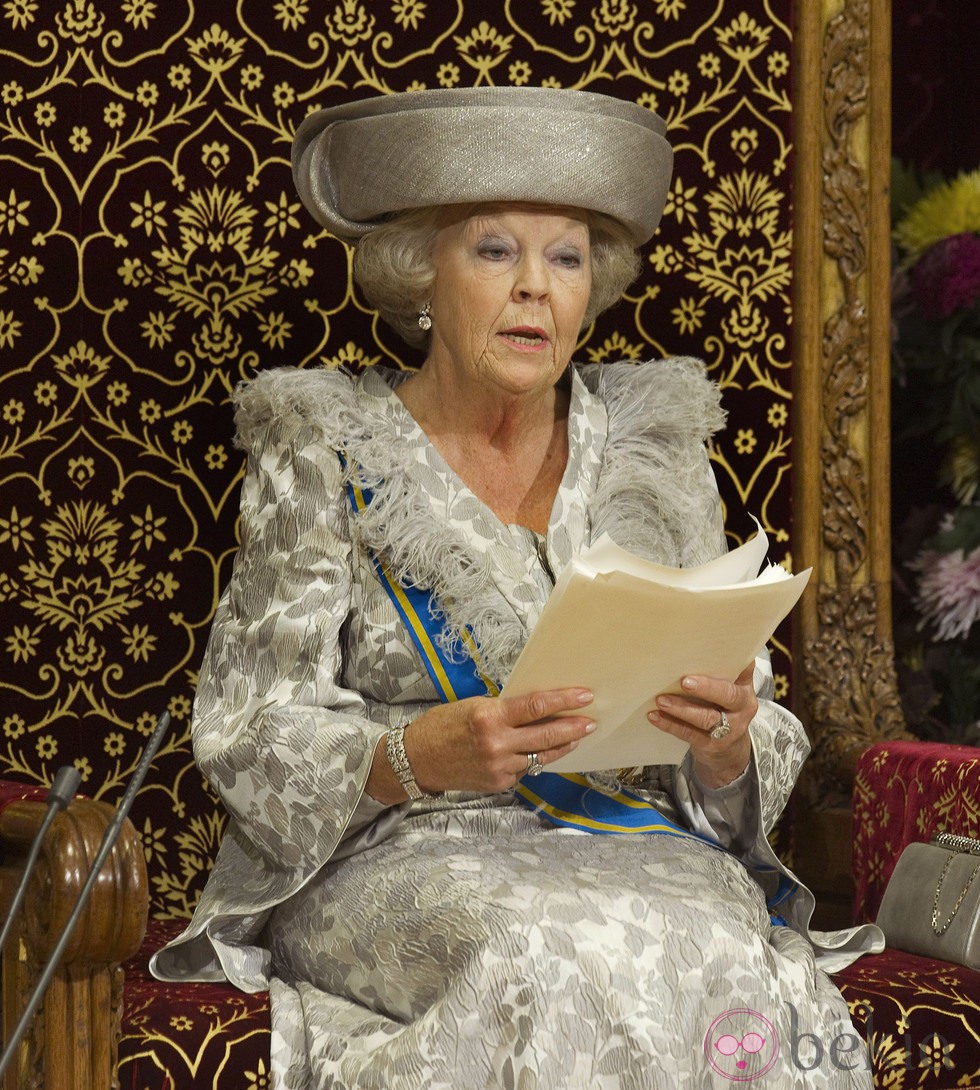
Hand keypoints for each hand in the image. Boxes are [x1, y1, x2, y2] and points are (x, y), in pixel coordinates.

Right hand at [369, 688, 594, 802]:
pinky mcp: (499, 783)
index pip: (536, 706)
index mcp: (489, 716)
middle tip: (591, 721)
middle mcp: (496, 743)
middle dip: (573, 727)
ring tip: (577, 736)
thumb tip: (535, 709)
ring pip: (541, 756)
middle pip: (546, 735)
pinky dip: (536, 760)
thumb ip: (504, 710)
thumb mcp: (472, 706)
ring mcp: (499, 767)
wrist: (417, 760)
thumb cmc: (442, 726)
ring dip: (561, 746)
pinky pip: (525, 770)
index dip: (564, 700)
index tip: (584, 696)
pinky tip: (546, 752)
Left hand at [647, 663, 755, 788]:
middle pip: (727, 695)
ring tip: (661, 700)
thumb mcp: (728, 691)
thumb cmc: (721, 708)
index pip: (744, 670)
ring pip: (705, 718)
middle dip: (706, 688)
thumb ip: (719, 672)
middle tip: (685, 682)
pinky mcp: (711, 745)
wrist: (729, 750)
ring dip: (681, 708)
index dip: (736, 661)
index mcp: (744, 688)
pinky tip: (655, 716)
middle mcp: (741, 708)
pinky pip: (689, 734)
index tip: (717, 651)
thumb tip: (696, 646)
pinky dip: (670, 724)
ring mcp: (729, 729)